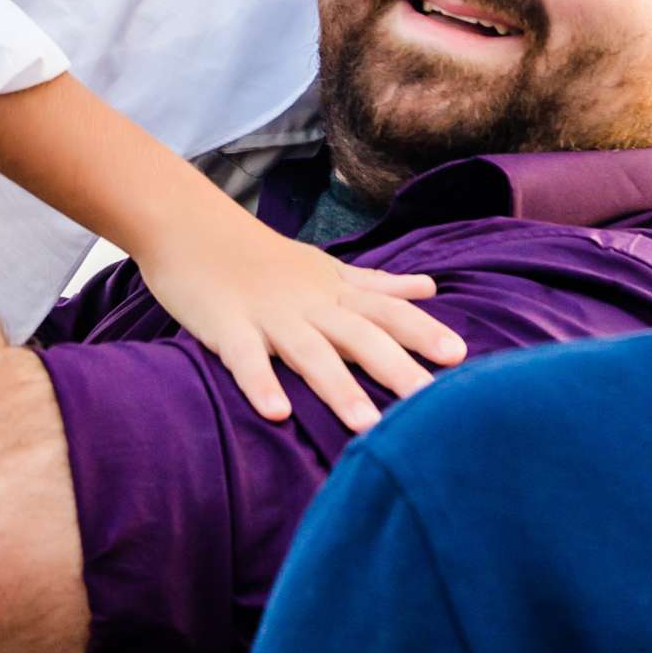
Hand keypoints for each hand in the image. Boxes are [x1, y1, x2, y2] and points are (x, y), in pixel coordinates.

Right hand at [139, 193, 465, 433]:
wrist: (190, 225)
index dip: (422, 331)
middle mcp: (309, 304)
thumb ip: (378, 285)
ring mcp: (267, 315)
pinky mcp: (226, 325)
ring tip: (368, 427)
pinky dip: (260, 382)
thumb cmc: (262, 256)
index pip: (387, 311)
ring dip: (338, 388)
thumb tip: (430, 289)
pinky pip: (245, 357)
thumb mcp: (325, 268)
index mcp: (334, 291)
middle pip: (360, 336)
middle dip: (397, 369)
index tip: (461, 357)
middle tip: (433, 404)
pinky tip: (277, 412)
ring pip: (309, 352)